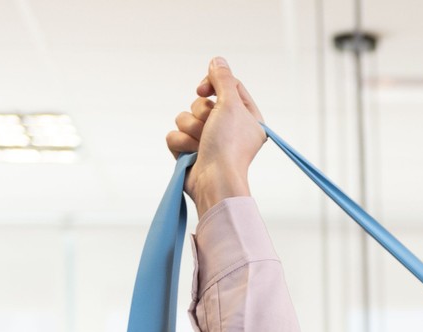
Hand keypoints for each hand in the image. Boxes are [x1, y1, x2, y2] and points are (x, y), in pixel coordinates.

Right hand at [166, 57, 266, 213]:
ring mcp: (209, 142)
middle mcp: (230, 129)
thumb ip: (223, 79)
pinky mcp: (191, 153)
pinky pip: (175, 135)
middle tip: (211, 127)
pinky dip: (181, 144)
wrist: (215, 181)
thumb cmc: (228, 145)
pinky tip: (192, 155)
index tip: (205, 89)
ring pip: (185, 117)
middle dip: (201, 113)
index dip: (214, 83)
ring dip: (191, 129)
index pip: (228, 86)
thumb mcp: (230, 104)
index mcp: (248, 118)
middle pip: (203, 102)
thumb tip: (217, 60)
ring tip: (202, 144)